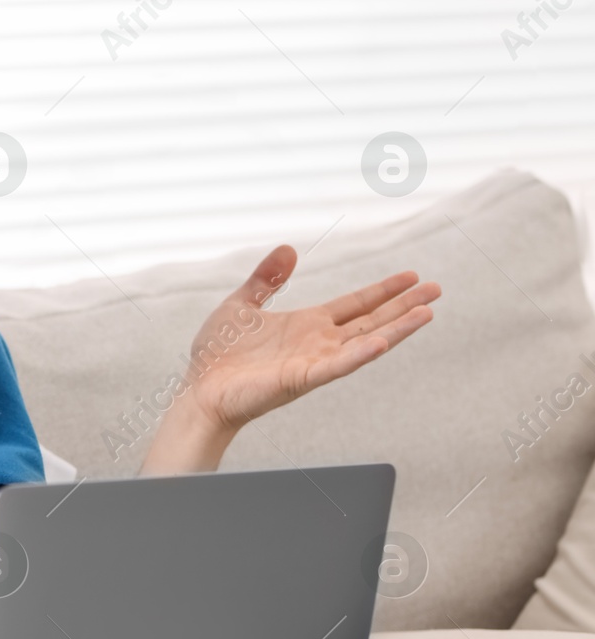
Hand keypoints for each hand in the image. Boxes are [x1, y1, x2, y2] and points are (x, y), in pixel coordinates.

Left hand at [180, 244, 440, 434]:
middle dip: (403, 305)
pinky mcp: (301, 379)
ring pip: (364, 342)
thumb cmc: (218, 354)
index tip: (412, 276)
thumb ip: (266, 279)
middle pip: (371, 320)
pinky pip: (337, 367)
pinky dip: (359, 355)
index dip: (383, 290)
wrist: (200, 389)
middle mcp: (318, 342)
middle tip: (437, 289)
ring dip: (396, 329)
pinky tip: (382, 342)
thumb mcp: (242, 304)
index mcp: (307, 324)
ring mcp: (314, 361)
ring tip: (427, 313)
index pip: (355, 304)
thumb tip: (289, 249)